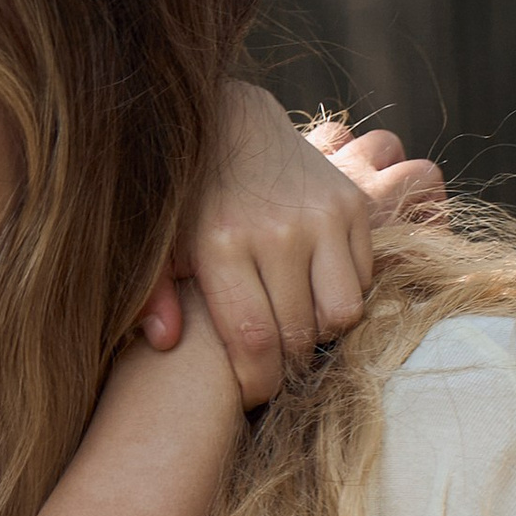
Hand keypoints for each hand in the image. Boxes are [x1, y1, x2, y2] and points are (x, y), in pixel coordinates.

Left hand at [136, 87, 442, 403]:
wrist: (230, 122)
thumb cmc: (187, 199)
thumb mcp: (158, 245)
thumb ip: (153, 295)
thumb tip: (163, 341)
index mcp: (222, 246)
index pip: (254, 342)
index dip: (258, 382)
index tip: (253, 393)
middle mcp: (277, 232)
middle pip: (300, 335)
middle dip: (287, 364)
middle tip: (273, 364)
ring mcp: (320, 216)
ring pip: (343, 312)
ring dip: (321, 329)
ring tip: (294, 321)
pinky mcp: (351, 203)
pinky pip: (363, 277)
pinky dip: (343, 291)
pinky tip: (312, 286)